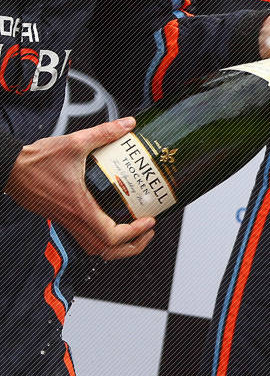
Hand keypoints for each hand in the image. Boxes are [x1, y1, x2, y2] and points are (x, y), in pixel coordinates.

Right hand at [4, 117, 156, 258]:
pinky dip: (100, 234)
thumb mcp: (75, 143)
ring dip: (115, 244)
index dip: (133, 233)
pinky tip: (110, 218)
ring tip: (133, 229)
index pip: (110, 236)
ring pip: (92, 246)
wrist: (8, 168)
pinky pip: (83, 235)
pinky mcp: (59, 216)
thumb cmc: (35, 161)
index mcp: (79, 207)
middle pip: (104, 250)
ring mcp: (64, 220)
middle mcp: (72, 218)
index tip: (149, 222)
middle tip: (146, 232)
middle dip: (130, 246)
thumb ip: (105, 133)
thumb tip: (127, 124)